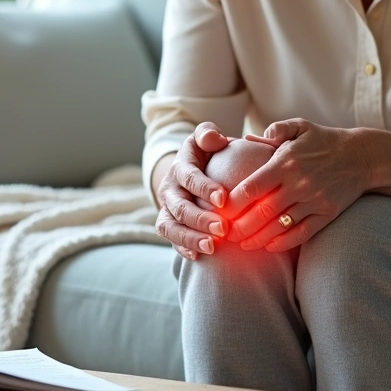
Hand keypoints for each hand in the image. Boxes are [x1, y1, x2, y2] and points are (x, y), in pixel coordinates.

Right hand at [155, 122, 230, 260]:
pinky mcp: (169, 224)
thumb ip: (208, 133)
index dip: (204, 188)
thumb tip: (213, 137)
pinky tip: (199, 257)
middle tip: (223, 229)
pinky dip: (183, 248)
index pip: (189, 176)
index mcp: (180, 166)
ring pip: (171, 226)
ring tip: (212, 248)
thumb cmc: (207, 152)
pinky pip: (171, 239)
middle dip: (200, 219)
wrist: (191, 170)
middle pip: (179, 206)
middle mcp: (169, 188)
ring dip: (191, 238)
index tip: (223, 199)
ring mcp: (167, 208)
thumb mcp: (206, 137)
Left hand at [227, 119, 372, 251]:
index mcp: (286, 162)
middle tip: (224, 234)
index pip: (253, 186)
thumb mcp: (300, 126)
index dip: (233, 201)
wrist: (363, 156)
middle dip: (240, 226)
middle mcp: (299, 183)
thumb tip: (248, 139)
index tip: (218, 210)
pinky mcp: (327, 213)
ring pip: (280, 226)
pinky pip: (302, 233)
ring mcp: (314, 200)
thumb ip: (275, 130)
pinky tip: (269, 247)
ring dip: (258, 238)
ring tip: (241, 244)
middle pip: (263, 211)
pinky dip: (284, 242)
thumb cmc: (324, 140)